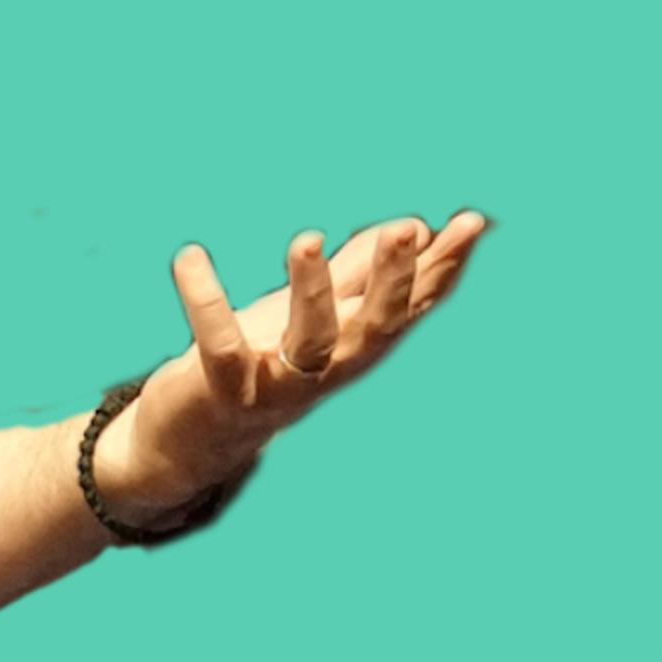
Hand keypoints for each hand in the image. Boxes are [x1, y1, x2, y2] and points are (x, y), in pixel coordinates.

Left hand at [92, 206, 486, 521]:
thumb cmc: (259, 366)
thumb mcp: (315, 312)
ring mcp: (279, 384)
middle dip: (391, 282)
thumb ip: (360, 272)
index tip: (471, 221)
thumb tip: (416, 227)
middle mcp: (328, 369)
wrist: (191, 439)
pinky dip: (205, 300)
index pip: (411, 306)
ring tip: (308, 238)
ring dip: (312, 291)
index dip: (444, 269)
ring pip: (310, 341)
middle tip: (405, 230)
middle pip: (374, 329)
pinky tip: (190, 256)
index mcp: (355, 344)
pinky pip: (220, 346)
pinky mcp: (226, 390)